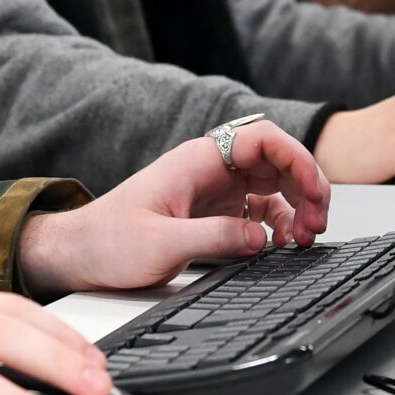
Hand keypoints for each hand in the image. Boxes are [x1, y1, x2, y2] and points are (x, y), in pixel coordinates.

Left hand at [15, 120, 328, 298]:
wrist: (78, 255)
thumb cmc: (107, 242)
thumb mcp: (160, 244)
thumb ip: (213, 237)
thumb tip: (260, 237)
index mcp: (197, 161)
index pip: (262, 139)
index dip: (296, 158)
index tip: (314, 191)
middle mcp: (210, 169)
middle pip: (276, 162)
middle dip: (305, 188)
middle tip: (317, 224)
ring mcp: (214, 190)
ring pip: (272, 187)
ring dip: (295, 209)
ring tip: (303, 240)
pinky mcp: (213, 212)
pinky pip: (258, 210)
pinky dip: (277, 225)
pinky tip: (280, 245)